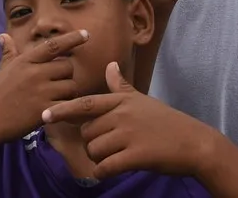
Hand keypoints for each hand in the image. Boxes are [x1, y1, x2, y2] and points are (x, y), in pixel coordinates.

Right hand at [0, 30, 87, 143]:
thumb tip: (4, 36)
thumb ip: (9, 52)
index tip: (86, 33)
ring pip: (71, 87)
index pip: (53, 45)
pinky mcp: (44, 111)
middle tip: (57, 85)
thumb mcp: (3, 70)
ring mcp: (40, 92)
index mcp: (26, 61)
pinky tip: (64, 112)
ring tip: (56, 100)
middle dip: (66, 76)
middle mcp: (35, 73)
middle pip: (67, 68)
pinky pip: (68, 106)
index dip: (72, 38)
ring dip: (68, 94)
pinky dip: (69, 109)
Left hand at [43, 62, 210, 180]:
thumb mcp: (142, 100)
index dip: (63, 110)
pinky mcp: (135, 155)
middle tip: (111, 146)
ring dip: (100, 158)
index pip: (86, 103)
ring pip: (94, 150)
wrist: (193, 142)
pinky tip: (112, 171)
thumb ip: (121, 86)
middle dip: (92, 143)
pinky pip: (105, 166)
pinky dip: (103, 172)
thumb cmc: (165, 122)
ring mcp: (129, 134)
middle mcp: (122, 114)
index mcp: (122, 101)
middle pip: (87, 132)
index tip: (43, 115)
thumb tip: (110, 65)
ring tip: (117, 156)